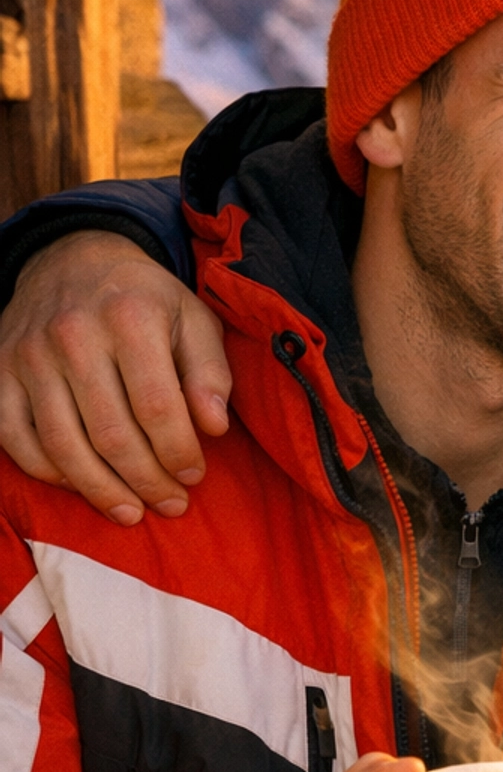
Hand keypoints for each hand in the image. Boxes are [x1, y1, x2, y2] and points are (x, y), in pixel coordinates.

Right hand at [0, 232, 230, 523]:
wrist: (71, 259)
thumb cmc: (144, 300)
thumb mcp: (192, 318)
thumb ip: (210, 372)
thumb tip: (215, 428)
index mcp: (130, 318)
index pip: (158, 406)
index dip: (179, 452)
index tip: (195, 475)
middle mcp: (73, 335)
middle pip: (111, 434)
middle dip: (146, 481)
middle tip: (171, 504)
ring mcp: (29, 355)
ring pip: (62, 445)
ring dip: (100, 490)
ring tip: (131, 512)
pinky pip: (16, 439)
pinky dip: (49, 473)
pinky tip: (82, 486)